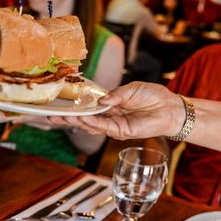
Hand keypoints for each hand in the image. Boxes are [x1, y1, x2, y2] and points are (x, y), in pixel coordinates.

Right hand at [49, 82, 182, 139]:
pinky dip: (93, 122)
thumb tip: (101, 100)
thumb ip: (116, 94)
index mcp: (111, 104)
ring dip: (76, 120)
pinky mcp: (122, 131)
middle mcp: (110, 116)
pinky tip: (82, 118)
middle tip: (49, 115)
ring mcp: (115, 125)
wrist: (170, 107)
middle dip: (67, 117)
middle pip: (85, 118)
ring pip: (91, 124)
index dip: (74, 105)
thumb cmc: (154, 96)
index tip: (57, 103)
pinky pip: (104, 127)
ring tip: (62, 116)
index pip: (88, 106)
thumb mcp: (132, 89)